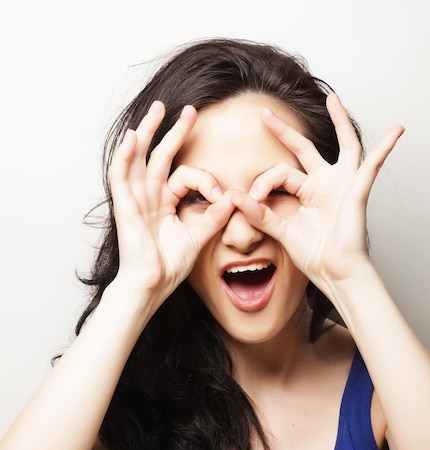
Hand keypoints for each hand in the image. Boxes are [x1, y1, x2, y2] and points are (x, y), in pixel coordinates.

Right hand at [108, 102, 231, 308]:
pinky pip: (121, 176)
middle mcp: (149, 197)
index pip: (186, 177)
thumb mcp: (198, 238)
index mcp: (165, 203)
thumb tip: (234, 198)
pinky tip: (133, 136)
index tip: (221, 197)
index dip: (206, 182)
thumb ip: (214, 217)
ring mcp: (135, 199)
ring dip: (148, 132)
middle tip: (188, 110)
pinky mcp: (124, 206)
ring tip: (158, 109)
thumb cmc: (169, 267)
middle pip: (160, 156)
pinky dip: (125, 156)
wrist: (151, 285)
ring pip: (139, 158)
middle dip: (173, 131)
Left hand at [239, 94, 403, 289]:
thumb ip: (260, 214)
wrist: (335, 272)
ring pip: (344, 146)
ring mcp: (343, 185)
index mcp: (306, 193)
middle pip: (303, 149)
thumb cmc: (315, 254)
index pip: (280, 173)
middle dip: (284, 132)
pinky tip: (396, 130)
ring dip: (340, 121)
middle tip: (264, 114)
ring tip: (334, 99)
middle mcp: (324, 184)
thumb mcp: (282, 230)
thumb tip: (234, 197)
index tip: (253, 199)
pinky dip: (385, 148)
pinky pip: (373, 165)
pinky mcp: (358, 190)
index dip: (264, 182)